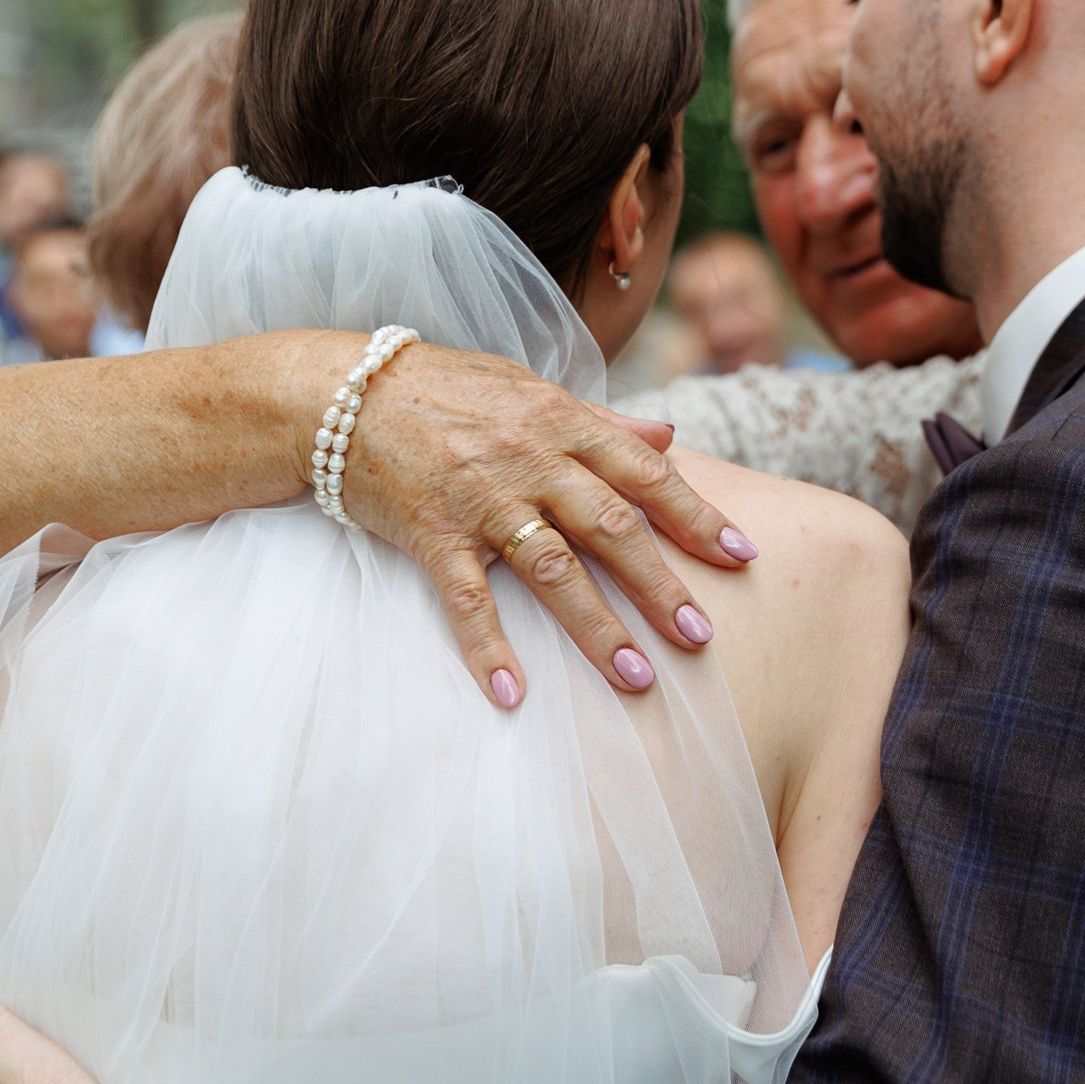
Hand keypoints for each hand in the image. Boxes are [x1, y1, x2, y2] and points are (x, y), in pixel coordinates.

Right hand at [297, 338, 759, 706]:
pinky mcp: (430, 532)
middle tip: (701, 638)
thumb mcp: (529, 390)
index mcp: (561, 423)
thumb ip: (600, 422)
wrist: (343, 392)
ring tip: (637, 679)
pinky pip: (465, 598)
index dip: (696, 515)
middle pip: (610, 528)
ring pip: (551, 569)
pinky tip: (513, 693)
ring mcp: (480, 498)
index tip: (742, 557)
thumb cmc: (446, 390)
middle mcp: (529, 459)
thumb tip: (667, 437)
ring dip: (596, 628)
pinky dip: (488, 646)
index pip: (644, 474)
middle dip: (660, 586)